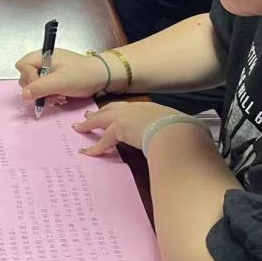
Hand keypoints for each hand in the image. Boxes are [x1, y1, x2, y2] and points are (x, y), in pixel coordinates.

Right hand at [16, 48, 109, 101]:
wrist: (102, 77)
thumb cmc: (84, 75)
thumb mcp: (61, 82)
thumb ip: (40, 87)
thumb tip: (23, 95)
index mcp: (44, 55)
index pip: (23, 65)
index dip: (28, 78)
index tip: (40, 88)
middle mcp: (44, 61)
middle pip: (27, 76)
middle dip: (37, 89)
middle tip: (50, 95)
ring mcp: (49, 70)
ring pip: (35, 84)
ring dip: (44, 94)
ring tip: (58, 97)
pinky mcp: (55, 79)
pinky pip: (44, 88)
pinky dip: (50, 95)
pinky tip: (60, 97)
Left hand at [73, 102, 187, 155]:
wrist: (176, 130)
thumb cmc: (181, 130)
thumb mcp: (176, 127)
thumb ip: (169, 131)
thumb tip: (174, 140)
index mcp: (150, 108)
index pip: (130, 109)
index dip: (119, 111)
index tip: (112, 113)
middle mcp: (136, 108)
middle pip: (112, 108)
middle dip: (100, 112)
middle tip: (89, 115)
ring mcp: (126, 116)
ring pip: (102, 119)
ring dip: (90, 124)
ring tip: (80, 127)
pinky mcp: (120, 128)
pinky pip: (104, 139)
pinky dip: (95, 146)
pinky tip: (88, 152)